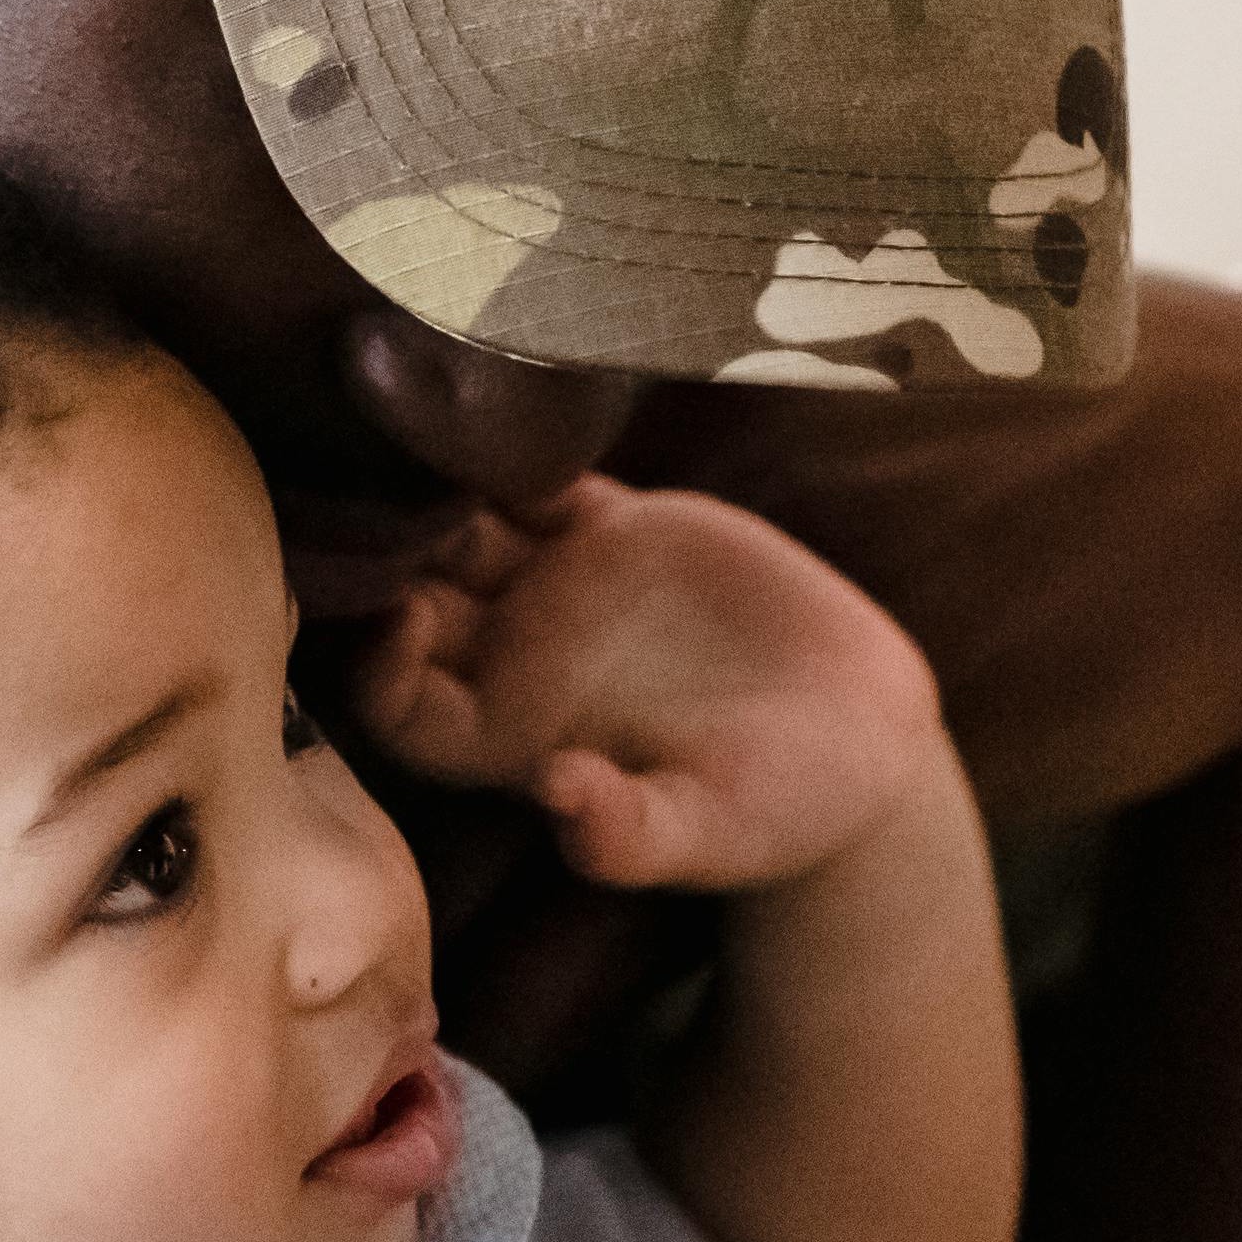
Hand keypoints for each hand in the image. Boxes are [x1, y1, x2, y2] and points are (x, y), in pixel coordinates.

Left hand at [356, 478, 951, 893]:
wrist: (862, 741)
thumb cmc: (778, 815)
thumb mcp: (710, 832)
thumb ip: (632, 831)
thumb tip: (560, 802)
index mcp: (510, 735)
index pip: (398, 703)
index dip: (379, 661)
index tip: (402, 609)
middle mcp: (515, 657)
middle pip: (407, 593)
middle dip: (382, 548)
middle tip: (383, 491)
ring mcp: (562, 586)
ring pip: (461, 524)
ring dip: (436, 483)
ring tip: (436, 429)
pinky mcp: (621, 531)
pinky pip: (540, 479)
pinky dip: (517, 447)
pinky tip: (512, 409)